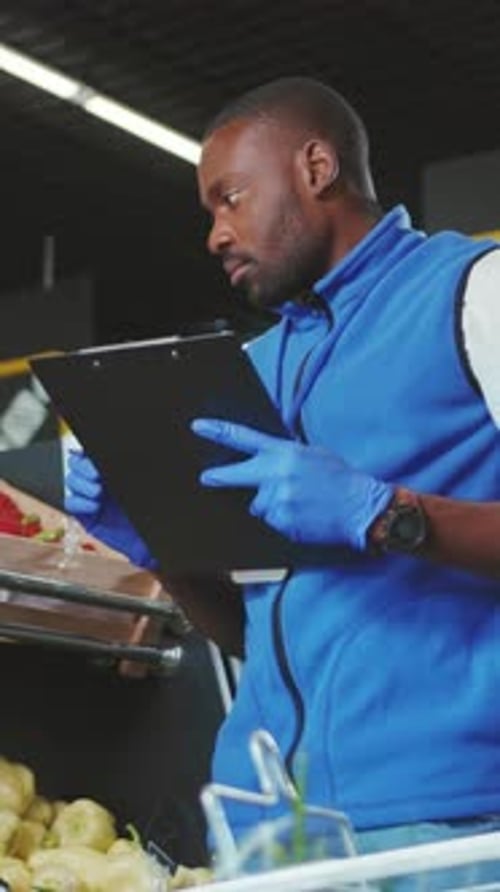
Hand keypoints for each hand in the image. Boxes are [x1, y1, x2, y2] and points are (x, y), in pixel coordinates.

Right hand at [64, 452, 157, 568]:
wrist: (148, 541)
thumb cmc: (149, 511)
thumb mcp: (138, 483)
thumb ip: (124, 468)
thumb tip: (109, 452)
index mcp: (109, 469)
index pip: (88, 453)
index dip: (84, 452)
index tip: (89, 454)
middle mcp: (98, 481)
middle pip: (75, 463)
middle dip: (82, 466)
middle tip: (96, 474)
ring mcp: (91, 497)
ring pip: (71, 480)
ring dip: (81, 484)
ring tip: (98, 492)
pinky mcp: (87, 516)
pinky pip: (71, 503)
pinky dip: (79, 502)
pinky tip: (94, 506)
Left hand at [191, 419, 393, 549]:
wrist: (360, 507)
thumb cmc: (340, 479)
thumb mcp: (312, 453)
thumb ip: (285, 453)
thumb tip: (263, 458)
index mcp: (284, 452)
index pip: (243, 438)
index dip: (217, 431)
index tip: (198, 427)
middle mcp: (276, 474)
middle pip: (236, 475)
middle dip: (220, 477)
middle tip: (207, 478)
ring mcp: (277, 499)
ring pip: (258, 504)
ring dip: (270, 504)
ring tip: (298, 502)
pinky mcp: (281, 521)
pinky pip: (271, 521)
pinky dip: (282, 520)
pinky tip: (303, 515)